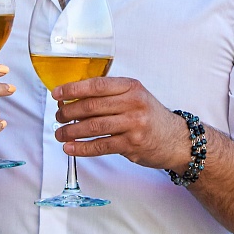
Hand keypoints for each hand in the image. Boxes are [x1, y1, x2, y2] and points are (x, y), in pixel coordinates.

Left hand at [53, 77, 191, 170]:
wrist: (176, 139)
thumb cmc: (149, 116)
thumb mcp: (135, 97)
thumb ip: (110, 95)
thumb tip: (73, 98)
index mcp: (131, 87)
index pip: (97, 85)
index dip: (73, 89)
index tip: (57, 93)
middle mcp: (133, 103)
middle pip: (92, 106)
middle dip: (69, 111)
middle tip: (58, 116)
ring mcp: (133, 124)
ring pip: (94, 126)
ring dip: (71, 131)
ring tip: (60, 133)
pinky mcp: (132, 145)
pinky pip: (101, 146)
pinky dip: (82, 148)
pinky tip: (70, 148)